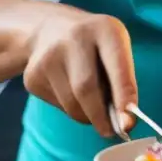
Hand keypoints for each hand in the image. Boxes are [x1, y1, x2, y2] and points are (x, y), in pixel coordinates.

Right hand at [22, 5, 137, 137]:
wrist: (49, 29)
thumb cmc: (95, 45)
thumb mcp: (115, 48)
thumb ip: (124, 82)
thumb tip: (125, 123)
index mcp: (104, 28)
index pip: (116, 65)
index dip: (123, 94)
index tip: (128, 122)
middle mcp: (73, 38)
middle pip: (86, 88)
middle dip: (101, 117)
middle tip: (112, 132)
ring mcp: (48, 56)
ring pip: (71, 103)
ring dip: (87, 116)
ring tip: (93, 107)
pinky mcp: (32, 76)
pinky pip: (58, 106)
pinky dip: (71, 109)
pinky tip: (70, 91)